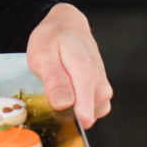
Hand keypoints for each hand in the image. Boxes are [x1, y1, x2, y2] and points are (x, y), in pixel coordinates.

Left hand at [26, 2, 111, 128]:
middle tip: (51, 92)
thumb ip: (54, 80)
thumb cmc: (53, 39)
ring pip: (90, 114)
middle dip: (67, 114)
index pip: (85, 113)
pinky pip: (92, 109)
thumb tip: (63, 104)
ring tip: (59, 87)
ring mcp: (103, 88)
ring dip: (74, 109)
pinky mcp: (102, 91)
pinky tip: (68, 92)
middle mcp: (100, 83)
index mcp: (86, 74)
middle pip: (86, 117)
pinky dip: (80, 107)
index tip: (55, 114)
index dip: (68, 120)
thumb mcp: (43, 55)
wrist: (67, 26)